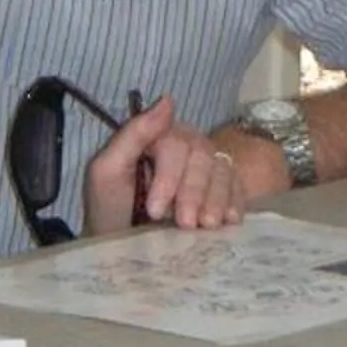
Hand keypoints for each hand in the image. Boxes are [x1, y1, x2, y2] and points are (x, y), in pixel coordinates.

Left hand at [82, 96, 249, 232]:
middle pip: (203, 157)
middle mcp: (188, 147)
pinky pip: (239, 188)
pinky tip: (228, 222)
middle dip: (193, 192)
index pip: (176, 144)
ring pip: (223, 171)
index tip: (155, 210)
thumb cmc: (112, 210)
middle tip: (184, 224)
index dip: (169, 177)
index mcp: (160, 137)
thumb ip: (133, 135)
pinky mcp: (224, 190)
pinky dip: (236, 204)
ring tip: (206, 227)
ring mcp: (208, 169)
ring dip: (216, 200)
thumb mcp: (107, 173)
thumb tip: (168, 100)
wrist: (124, 246)